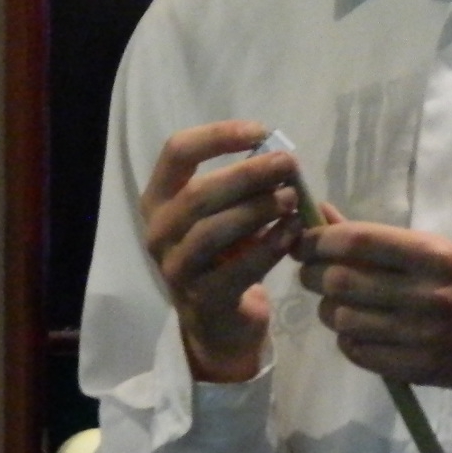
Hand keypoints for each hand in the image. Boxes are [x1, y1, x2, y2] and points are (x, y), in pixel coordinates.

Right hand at [140, 120, 301, 382]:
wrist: (220, 321)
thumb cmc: (225, 254)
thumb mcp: (225, 214)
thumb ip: (242, 185)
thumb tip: (280, 154)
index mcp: (159, 199)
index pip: (177, 152)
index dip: (218, 135)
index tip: (260, 131)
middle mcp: (158, 231)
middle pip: (199, 193)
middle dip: (248, 174)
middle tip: (289, 164)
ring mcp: (175, 268)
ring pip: (214, 230)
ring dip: (258, 209)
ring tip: (292, 198)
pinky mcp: (202, 299)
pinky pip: (238, 268)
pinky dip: (270, 246)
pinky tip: (293, 232)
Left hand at [296, 210, 451, 388]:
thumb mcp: (438, 249)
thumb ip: (380, 239)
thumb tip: (323, 216)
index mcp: (434, 256)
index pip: (358, 242)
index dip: (318, 240)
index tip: (304, 241)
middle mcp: (425, 295)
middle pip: (340, 281)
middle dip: (313, 274)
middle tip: (311, 272)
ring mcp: (419, 336)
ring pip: (342, 319)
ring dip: (328, 308)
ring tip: (337, 302)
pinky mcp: (415, 369)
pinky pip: (356, 352)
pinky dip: (346, 338)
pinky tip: (358, 329)